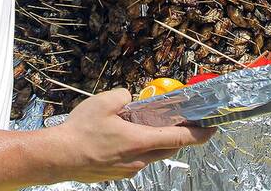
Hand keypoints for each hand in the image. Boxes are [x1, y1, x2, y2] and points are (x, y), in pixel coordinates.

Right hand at [49, 87, 214, 182]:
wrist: (58, 157)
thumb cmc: (80, 131)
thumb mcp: (104, 102)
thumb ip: (124, 96)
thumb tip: (129, 100)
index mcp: (140, 141)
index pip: (179, 139)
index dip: (199, 134)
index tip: (212, 129)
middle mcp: (139, 159)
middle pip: (168, 149)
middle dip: (177, 137)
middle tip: (178, 123)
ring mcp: (128, 169)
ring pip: (151, 156)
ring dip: (154, 142)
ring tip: (142, 127)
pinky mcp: (116, 174)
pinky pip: (135, 161)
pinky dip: (137, 149)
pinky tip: (121, 139)